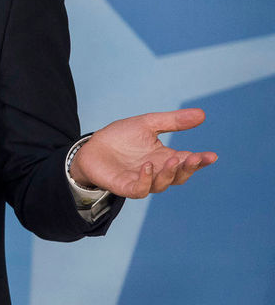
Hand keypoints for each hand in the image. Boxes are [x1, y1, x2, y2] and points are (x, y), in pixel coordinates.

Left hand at [70, 108, 215, 198]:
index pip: (187, 162)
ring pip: (162, 184)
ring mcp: (142, 181)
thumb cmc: (120, 137)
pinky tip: (147, 167)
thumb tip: (203, 114)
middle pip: (179, 176)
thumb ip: (173, 121)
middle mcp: (157, 172)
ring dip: (169, 173)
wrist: (92, 147)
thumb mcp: (147, 124)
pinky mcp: (125, 186)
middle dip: (188, 168)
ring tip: (171, 159)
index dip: (200, 161)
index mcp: (165, 158)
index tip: (212, 155)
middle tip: (195, 157)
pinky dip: (146, 180)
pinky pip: (140, 189)